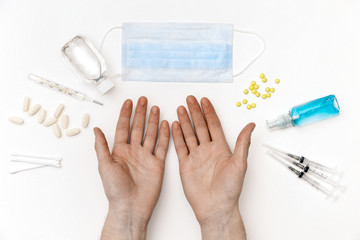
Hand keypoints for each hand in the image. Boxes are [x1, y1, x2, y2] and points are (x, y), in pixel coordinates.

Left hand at [94, 97, 169, 239]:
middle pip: (138, 127)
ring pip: (150, 134)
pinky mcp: (157, 164)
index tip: (129, 102)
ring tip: (155, 108)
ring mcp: (146, 157)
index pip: (123, 127)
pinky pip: (162, 146)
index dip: (126, 114)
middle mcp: (133, 151)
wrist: (130, 206)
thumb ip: (102, 147)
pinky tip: (165, 125)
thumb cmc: (115, 189)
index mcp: (120, 151)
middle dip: (140, 113)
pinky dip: (164, 135)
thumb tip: (96, 130)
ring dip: (153, 121)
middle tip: (143, 100)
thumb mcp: (104, 166)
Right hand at [172, 96, 254, 239]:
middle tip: (190, 99)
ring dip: (185, 121)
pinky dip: (177, 135)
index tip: (204, 100)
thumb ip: (242, 143)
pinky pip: (180, 146)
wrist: (215, 207)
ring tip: (180, 108)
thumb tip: (251, 125)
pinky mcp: (186, 164)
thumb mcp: (239, 164)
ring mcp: (196, 156)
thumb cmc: (230, 189)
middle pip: (200, 126)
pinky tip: (175, 125)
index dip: (209, 112)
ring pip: (189, 134)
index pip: (213, 125)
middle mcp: (208, 150)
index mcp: (221, 148)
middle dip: (195, 112)